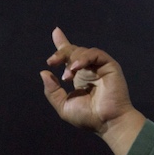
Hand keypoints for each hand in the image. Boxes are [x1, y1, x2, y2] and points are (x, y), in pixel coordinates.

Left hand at [41, 27, 145, 154]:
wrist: (107, 122)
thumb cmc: (88, 118)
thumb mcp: (64, 106)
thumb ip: (52, 91)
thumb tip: (44, 72)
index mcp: (79, 78)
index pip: (70, 57)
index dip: (62, 44)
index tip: (56, 32)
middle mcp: (89, 70)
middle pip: (73, 51)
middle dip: (61, 53)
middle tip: (51, 61)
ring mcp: (99, 67)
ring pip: (82, 52)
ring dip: (71, 61)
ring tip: (67, 77)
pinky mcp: (109, 65)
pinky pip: (95, 54)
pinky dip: (83, 58)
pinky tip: (75, 68)